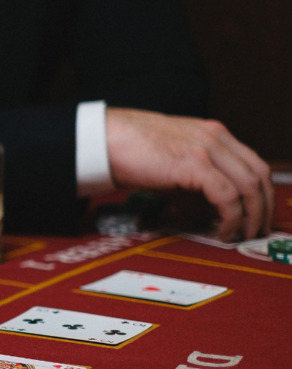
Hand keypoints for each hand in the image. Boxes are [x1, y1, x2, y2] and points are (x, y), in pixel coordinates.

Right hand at [106, 108, 273, 240]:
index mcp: (211, 133)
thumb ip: (189, 182)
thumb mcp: (169, 163)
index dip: (261, 192)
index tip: (257, 213)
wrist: (104, 139)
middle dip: (263, 207)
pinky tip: (223, 230)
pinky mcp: (195, 164)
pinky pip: (228, 196)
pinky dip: (232, 217)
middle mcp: (215, 137)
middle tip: (257, 229)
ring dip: (252, 216)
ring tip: (243, 234)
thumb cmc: (127, 149)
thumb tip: (200, 209)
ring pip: (250, 186)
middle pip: (259, 174)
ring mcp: (207, 149)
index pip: (253, 163)